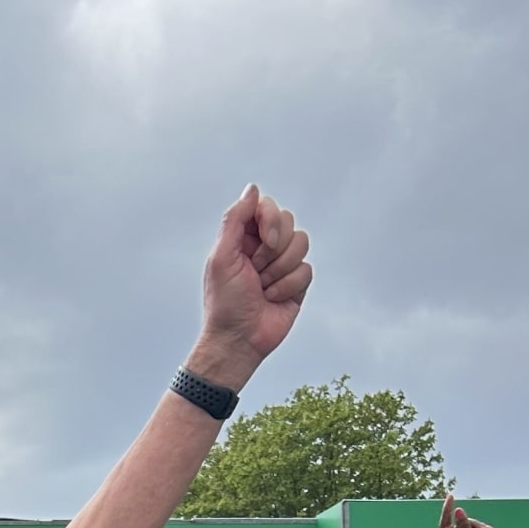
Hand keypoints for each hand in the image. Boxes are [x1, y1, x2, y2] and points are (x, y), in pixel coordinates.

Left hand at [193, 186, 312, 384]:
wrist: (239, 339)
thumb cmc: (224, 302)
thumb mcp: (221, 257)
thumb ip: (235, 220)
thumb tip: (253, 189)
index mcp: (243, 238)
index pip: (267, 207)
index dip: (269, 220)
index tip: (261, 241)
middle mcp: (264, 247)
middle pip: (288, 222)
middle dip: (274, 250)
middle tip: (256, 270)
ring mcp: (282, 263)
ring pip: (301, 244)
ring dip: (280, 270)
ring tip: (263, 287)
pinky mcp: (297, 282)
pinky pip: (307, 269)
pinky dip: (288, 286)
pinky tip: (272, 298)